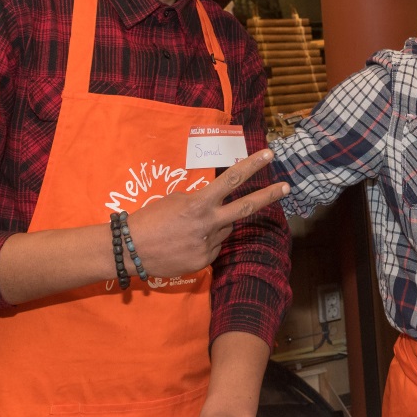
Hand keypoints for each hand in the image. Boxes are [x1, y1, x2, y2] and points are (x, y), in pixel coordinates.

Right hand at [124, 149, 288, 275]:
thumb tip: (216, 204)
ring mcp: (209, 244)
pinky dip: (207, 242)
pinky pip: (215, 246)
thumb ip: (200, 201)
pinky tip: (187, 243)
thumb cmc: (149, 219)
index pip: (231, 180)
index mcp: (199, 204)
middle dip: (268, 196)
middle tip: (287, 187)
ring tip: (192, 227)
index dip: (252, 166)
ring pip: (225, 229)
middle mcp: (209, 224)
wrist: (130, 250)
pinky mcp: (205, 261)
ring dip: (217, 224)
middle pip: (245, 208)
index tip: (269, 155)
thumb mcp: (175, 200)